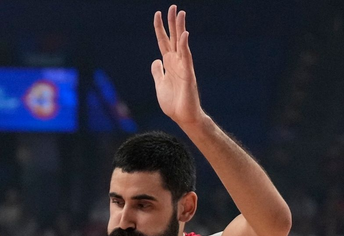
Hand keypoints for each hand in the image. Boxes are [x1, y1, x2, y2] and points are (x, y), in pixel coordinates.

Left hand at [152, 5, 205, 128]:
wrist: (183, 117)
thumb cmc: (173, 103)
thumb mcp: (160, 85)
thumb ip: (158, 72)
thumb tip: (156, 60)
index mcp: (169, 64)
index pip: (164, 42)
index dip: (160, 29)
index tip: (158, 14)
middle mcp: (177, 62)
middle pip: (174, 38)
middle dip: (172, 23)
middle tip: (172, 7)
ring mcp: (184, 67)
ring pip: (182, 44)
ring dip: (181, 29)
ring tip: (180, 13)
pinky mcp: (188, 75)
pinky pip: (187, 58)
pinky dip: (185, 46)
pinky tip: (184, 35)